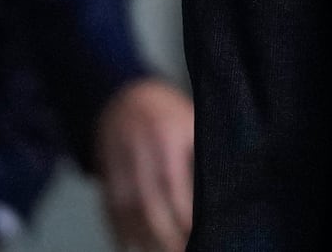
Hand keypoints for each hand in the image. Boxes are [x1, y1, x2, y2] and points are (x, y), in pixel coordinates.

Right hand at [95, 77, 194, 251]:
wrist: (126, 95)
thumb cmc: (169, 112)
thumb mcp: (192, 120)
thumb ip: (203, 151)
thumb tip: (225, 187)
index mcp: (167, 136)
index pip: (173, 182)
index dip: (183, 213)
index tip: (196, 234)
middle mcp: (140, 150)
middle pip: (148, 201)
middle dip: (164, 234)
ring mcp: (119, 162)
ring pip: (127, 209)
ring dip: (142, 238)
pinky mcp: (106, 172)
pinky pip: (109, 207)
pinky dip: (118, 231)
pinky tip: (130, 246)